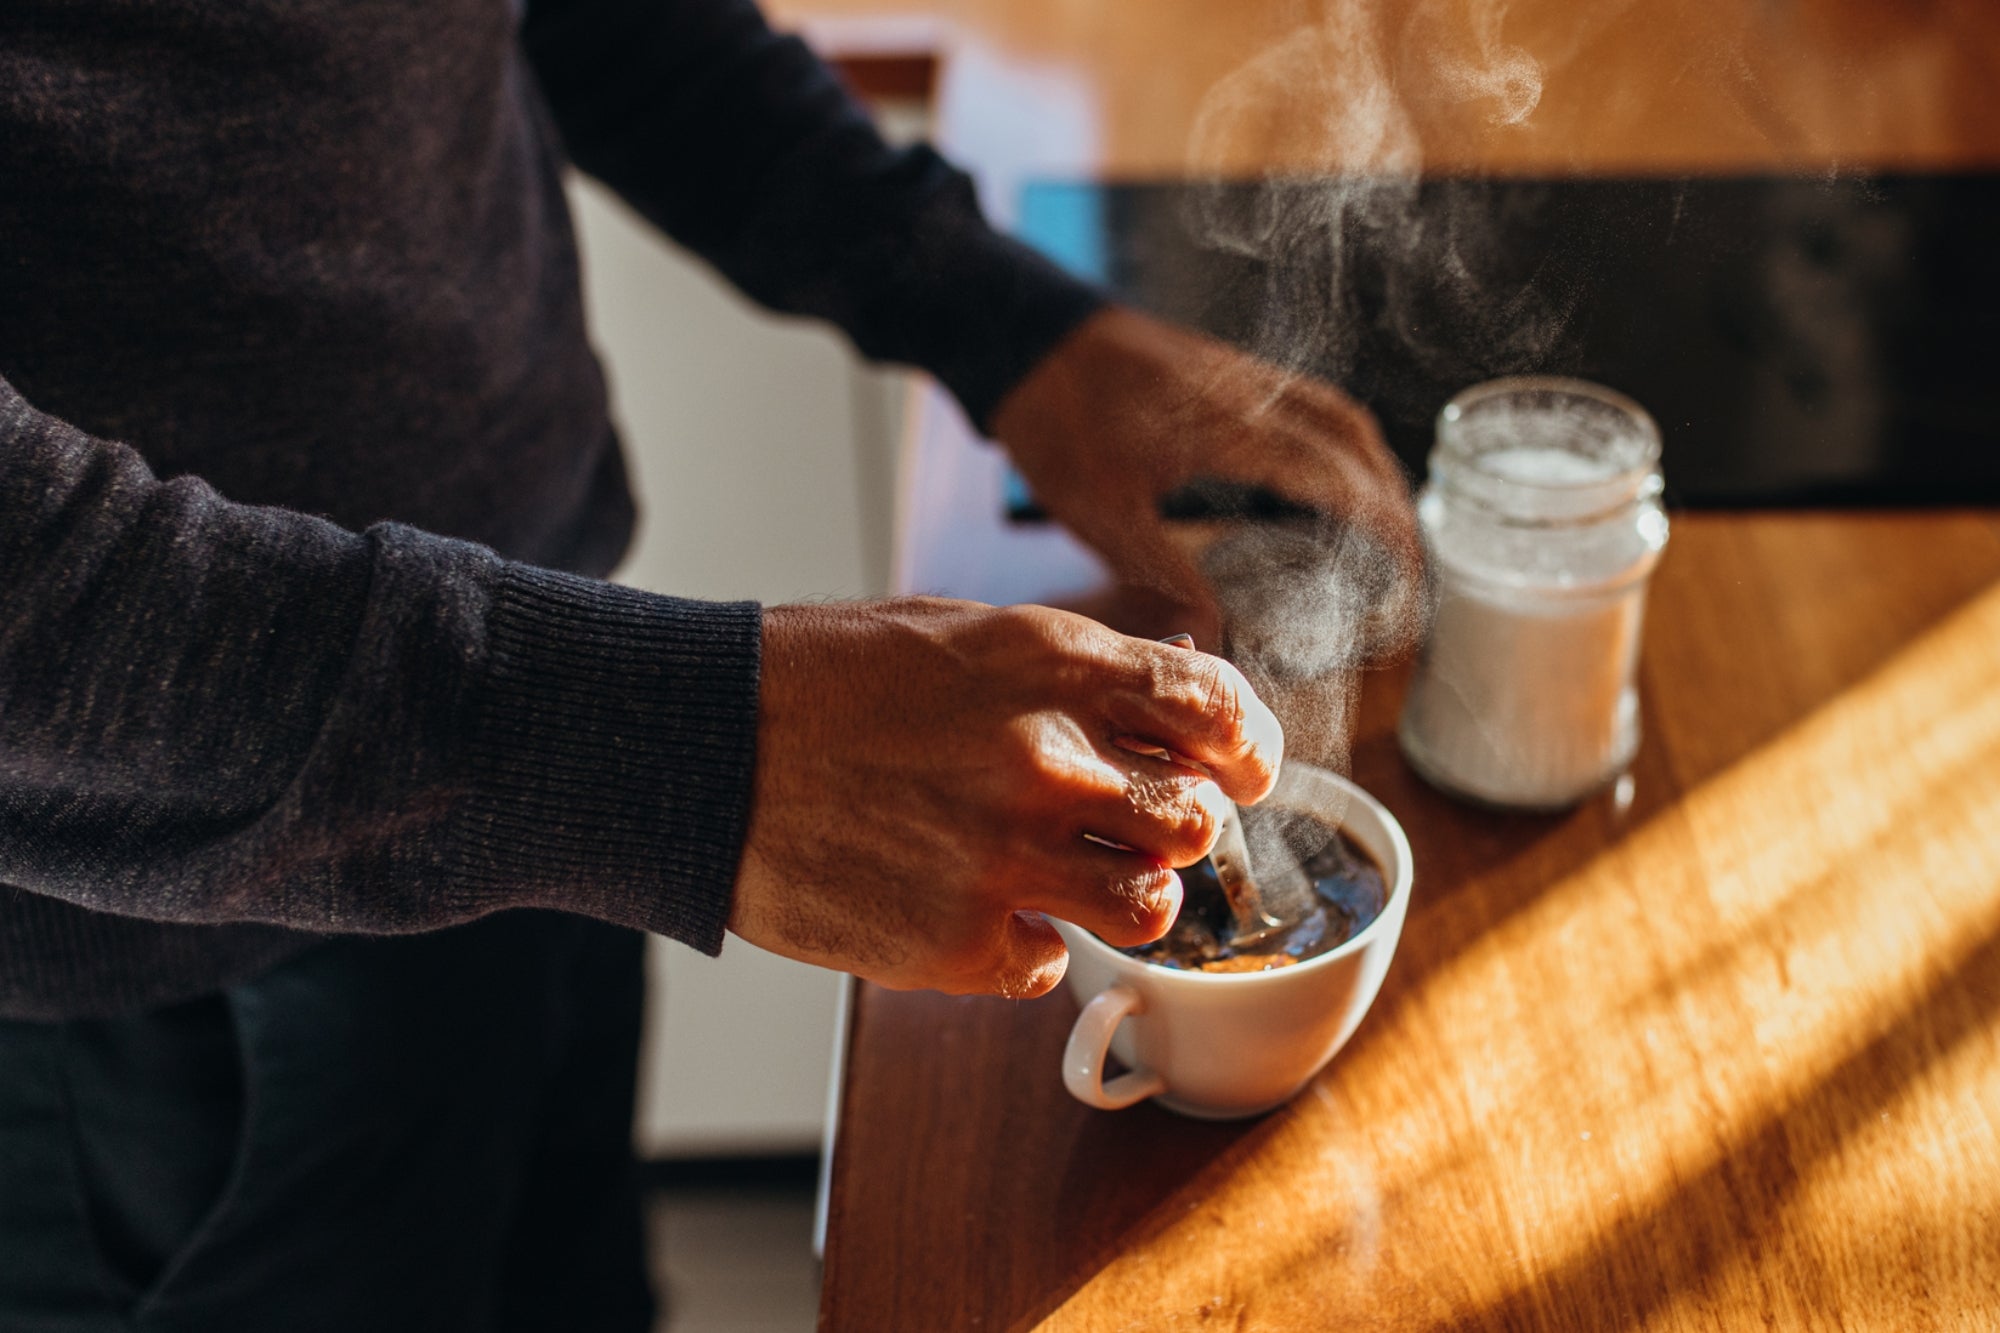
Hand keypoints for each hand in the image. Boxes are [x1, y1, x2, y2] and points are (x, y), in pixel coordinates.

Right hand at [729, 599, 1282, 996]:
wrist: (698, 747)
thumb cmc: (820, 680)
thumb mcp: (958, 631)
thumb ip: (1073, 667)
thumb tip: (1177, 683)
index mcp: (1051, 664)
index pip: (1214, 708)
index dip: (1246, 746)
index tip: (1242, 769)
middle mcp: (1045, 760)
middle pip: (1195, 821)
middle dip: (1179, 827)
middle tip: (1139, 829)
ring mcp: (1004, 857)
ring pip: (1151, 907)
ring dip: (1127, 896)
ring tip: (1075, 879)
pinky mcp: (958, 941)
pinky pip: (1052, 962)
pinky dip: (1031, 945)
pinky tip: (981, 909)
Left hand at [990, 306, 1419, 646]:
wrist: (1024, 334)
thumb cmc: (1054, 420)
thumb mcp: (1099, 513)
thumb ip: (1163, 571)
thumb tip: (1217, 632)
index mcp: (1229, 428)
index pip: (1334, 473)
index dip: (1381, 521)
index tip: (1408, 567)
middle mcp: (1249, 392)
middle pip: (1353, 437)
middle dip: (1392, 498)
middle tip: (1407, 561)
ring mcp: (1241, 375)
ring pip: (1336, 412)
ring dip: (1371, 465)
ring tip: (1384, 524)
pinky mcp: (1226, 369)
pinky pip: (1306, 400)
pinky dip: (1338, 439)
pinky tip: (1328, 475)